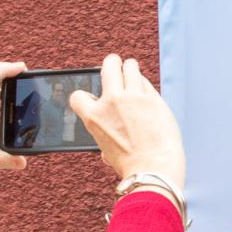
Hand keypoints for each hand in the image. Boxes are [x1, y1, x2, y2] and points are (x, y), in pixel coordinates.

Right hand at [69, 55, 185, 189]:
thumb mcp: (106, 148)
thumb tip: (110, 126)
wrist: (154, 168)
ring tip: (133, 77)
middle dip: (113, 64)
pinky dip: (145, 88)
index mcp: (94, 116)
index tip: (95, 98)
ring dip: (131, 70)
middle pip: (110, 64)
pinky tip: (148, 98)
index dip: (86, 96)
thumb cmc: (131, 164)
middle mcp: (112, 101)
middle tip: (117, 67)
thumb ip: (105, 130)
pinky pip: (147, 83)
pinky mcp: (153, 98)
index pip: (78, 95)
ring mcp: (134, 96)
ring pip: (131, 66)